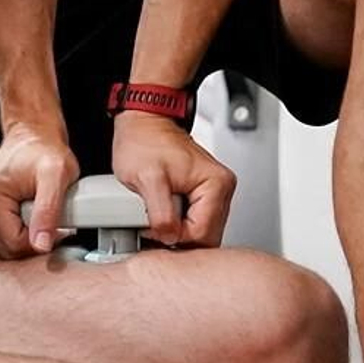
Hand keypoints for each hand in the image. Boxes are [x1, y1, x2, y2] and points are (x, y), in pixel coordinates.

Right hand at [0, 122, 79, 258]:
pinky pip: (2, 237)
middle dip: (33, 238)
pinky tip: (27, 214)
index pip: (14, 244)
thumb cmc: (43, 150)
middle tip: (47, 215)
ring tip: (37, 210)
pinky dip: (19, 231)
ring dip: (26, 235)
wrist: (33, 137)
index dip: (41, 240)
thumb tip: (41, 245)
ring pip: (4, 246)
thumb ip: (48, 211)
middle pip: (7, 249)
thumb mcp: (56, 176)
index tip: (56, 225)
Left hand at [112, 111, 235, 246]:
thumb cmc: (143, 141)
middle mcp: (221, 190)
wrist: (142, 124)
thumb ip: (161, 213)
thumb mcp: (146, 178)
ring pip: (200, 233)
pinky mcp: (204, 196)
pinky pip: (195, 223)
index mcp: (216, 184)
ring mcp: (214, 193)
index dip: (174, 237)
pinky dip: (177, 223)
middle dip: (177, 235)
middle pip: (206, 237)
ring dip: (177, 230)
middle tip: (152, 224)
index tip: (151, 230)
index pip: (203, 234)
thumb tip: (170, 238)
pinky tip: (163, 211)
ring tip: (156, 213)